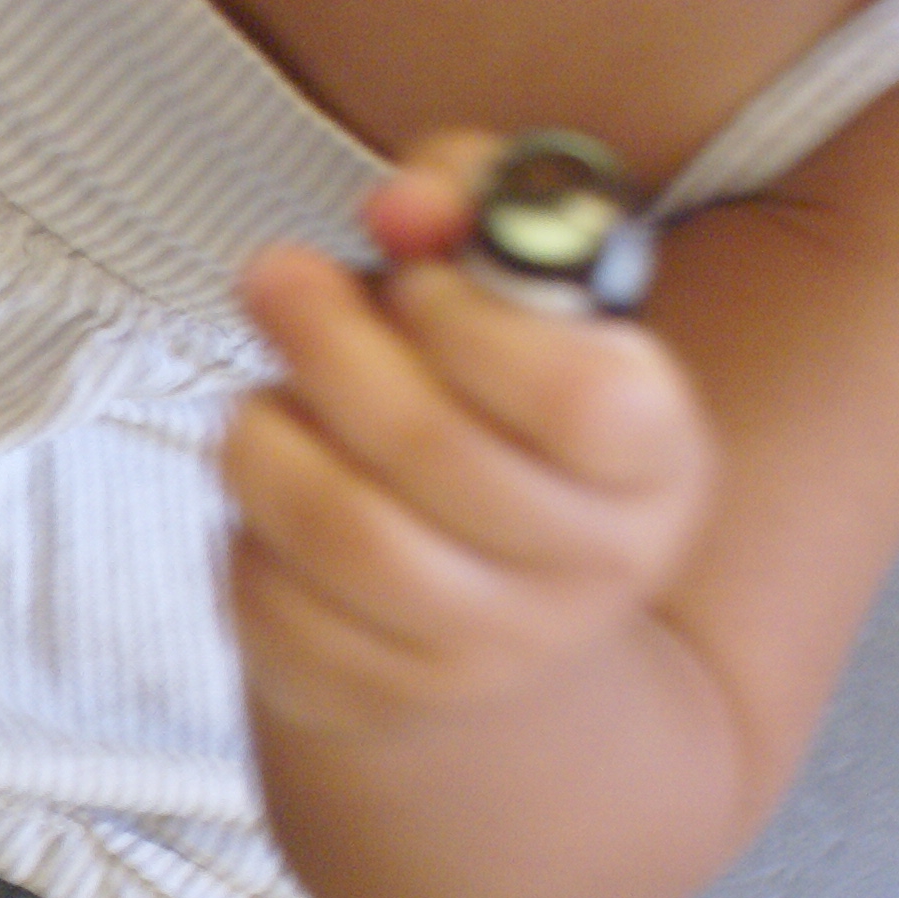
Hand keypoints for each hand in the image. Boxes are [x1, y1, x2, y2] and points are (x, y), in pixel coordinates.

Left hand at [224, 136, 713, 738]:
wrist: (478, 591)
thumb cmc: (485, 396)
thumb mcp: (505, 276)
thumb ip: (466, 198)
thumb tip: (403, 204)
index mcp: (655, 457)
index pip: (577, 398)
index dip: (471, 321)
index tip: (417, 278)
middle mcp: (593, 571)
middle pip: (433, 452)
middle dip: (329, 342)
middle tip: (274, 273)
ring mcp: (486, 654)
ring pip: (337, 529)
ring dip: (269, 435)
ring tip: (266, 396)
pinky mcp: (372, 698)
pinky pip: (269, 598)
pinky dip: (243, 525)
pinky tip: (271, 494)